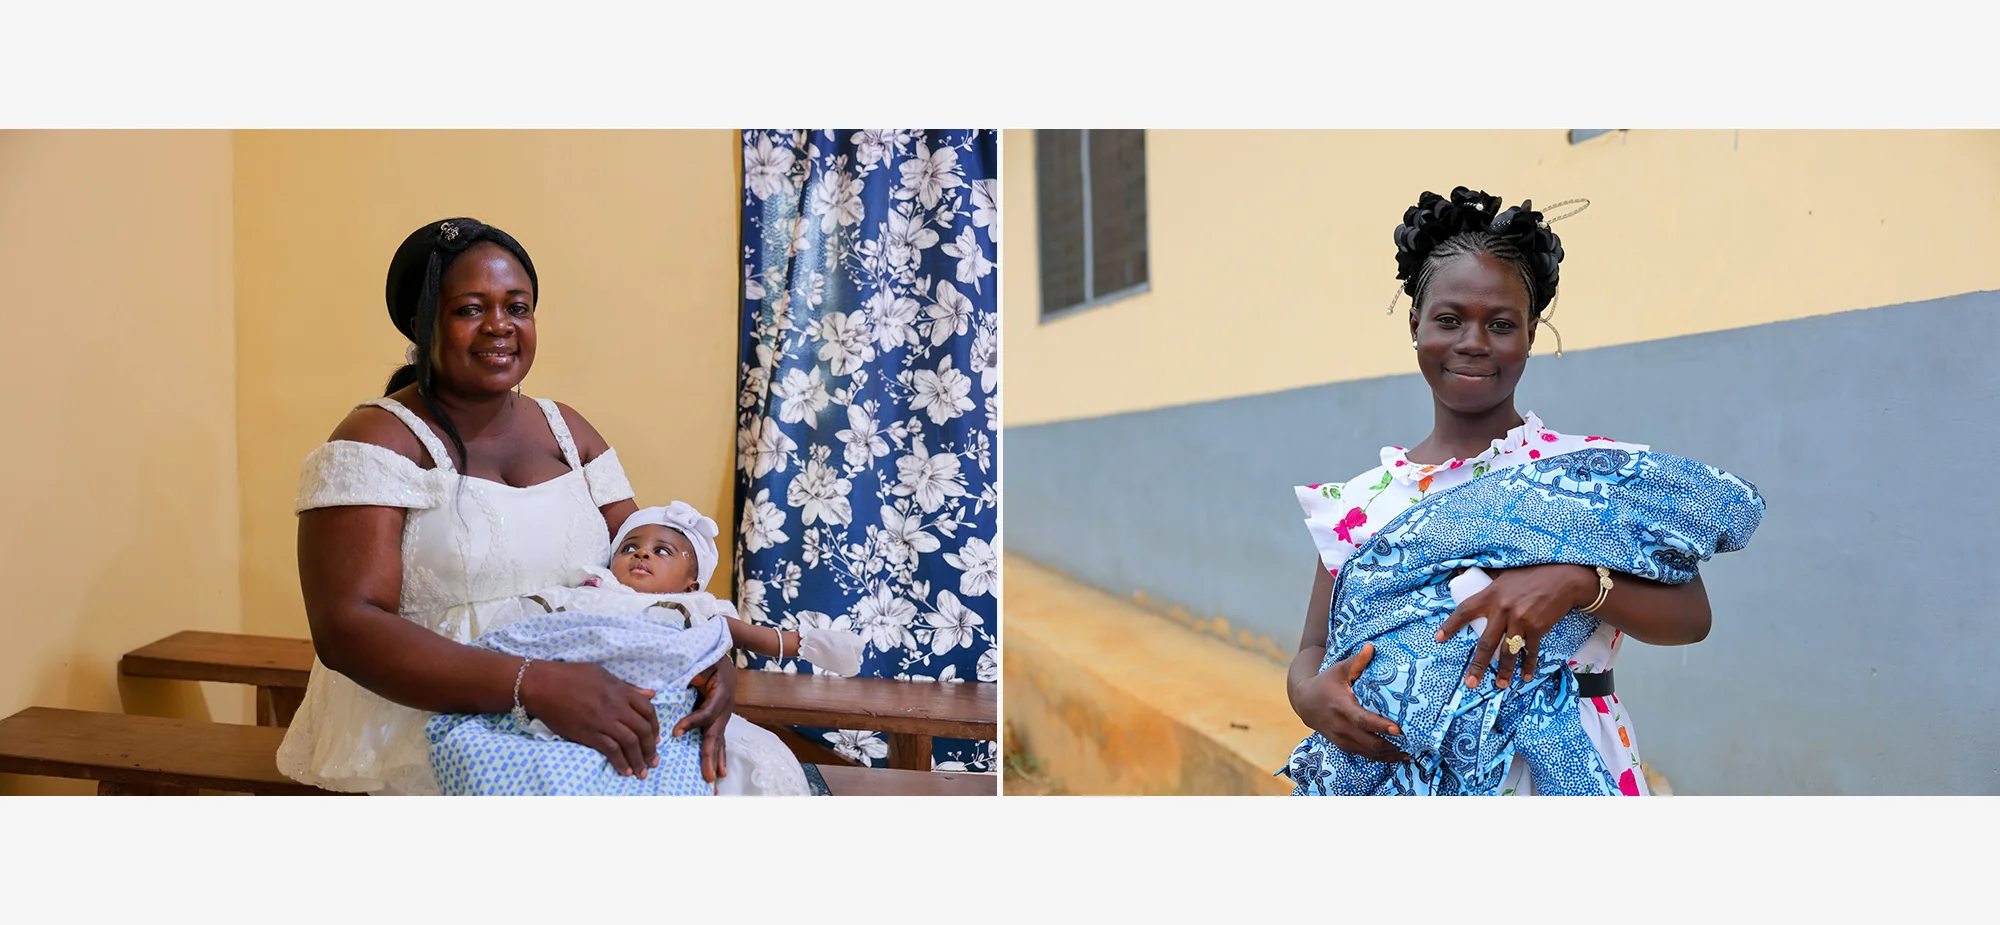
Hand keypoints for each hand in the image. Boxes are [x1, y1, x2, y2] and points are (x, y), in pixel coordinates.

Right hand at [518, 660, 660, 778]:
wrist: (542, 685)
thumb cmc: (570, 676)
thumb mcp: (602, 674)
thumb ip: (627, 687)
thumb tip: (650, 695)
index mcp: (620, 691)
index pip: (648, 711)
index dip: (655, 726)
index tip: (656, 738)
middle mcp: (615, 706)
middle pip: (643, 729)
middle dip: (651, 748)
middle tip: (653, 760)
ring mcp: (602, 721)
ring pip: (630, 743)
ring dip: (639, 760)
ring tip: (642, 772)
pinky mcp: (588, 734)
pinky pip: (611, 750)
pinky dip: (620, 762)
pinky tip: (625, 770)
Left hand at [675, 657, 735, 783]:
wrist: (722, 656)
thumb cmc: (708, 658)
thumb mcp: (700, 662)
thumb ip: (690, 674)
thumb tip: (669, 687)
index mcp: (720, 691)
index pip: (706, 712)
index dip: (693, 723)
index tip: (675, 732)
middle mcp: (724, 706)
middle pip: (716, 733)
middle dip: (711, 755)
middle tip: (707, 775)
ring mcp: (723, 714)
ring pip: (719, 740)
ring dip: (717, 760)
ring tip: (714, 778)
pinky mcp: (719, 719)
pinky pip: (718, 739)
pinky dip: (719, 755)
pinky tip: (719, 771)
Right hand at [1290, 643, 1408, 762]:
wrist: (1305, 703)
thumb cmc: (1326, 683)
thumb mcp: (1338, 670)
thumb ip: (1356, 662)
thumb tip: (1371, 647)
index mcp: (1341, 706)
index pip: (1361, 720)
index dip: (1379, 726)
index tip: (1398, 729)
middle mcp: (1341, 726)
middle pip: (1369, 742)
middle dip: (1391, 745)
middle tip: (1413, 742)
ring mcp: (1342, 739)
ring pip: (1369, 752)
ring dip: (1390, 754)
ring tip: (1411, 752)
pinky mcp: (1344, 746)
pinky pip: (1365, 755)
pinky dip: (1382, 757)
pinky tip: (1398, 755)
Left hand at [1435, 563, 1596, 688]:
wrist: (1563, 578)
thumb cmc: (1531, 574)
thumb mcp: (1504, 572)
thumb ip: (1485, 576)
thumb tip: (1460, 571)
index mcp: (1491, 595)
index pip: (1464, 611)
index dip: (1450, 625)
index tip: (1439, 638)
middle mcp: (1503, 610)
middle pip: (1485, 642)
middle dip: (1477, 665)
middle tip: (1470, 682)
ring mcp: (1521, 621)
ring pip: (1508, 652)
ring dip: (1504, 671)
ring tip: (1500, 685)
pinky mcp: (1537, 628)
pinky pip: (1530, 651)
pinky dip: (1528, 664)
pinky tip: (1526, 675)